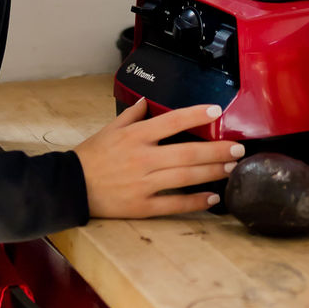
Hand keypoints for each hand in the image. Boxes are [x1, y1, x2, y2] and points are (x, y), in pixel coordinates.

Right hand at [74, 98, 244, 217]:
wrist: (70, 186)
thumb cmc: (91, 156)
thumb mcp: (110, 128)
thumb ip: (132, 114)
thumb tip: (148, 101)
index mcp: (135, 135)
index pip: (171, 121)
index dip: (195, 114)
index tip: (216, 111)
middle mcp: (142, 158)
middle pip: (187, 153)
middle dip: (216, 150)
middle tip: (237, 148)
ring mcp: (143, 183)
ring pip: (185, 178)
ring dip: (211, 173)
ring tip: (231, 168)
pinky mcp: (141, 206)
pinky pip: (174, 204)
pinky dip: (195, 202)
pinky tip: (212, 198)